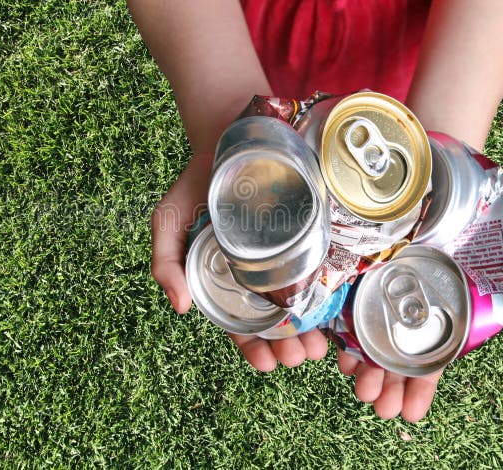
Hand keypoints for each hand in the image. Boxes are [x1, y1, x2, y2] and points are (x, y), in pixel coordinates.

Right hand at [150, 153, 328, 370]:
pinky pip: (321, 269)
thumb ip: (165, 260)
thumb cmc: (197, 183)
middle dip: (286, 345)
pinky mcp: (309, 234)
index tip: (266, 364)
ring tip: (319, 347)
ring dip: (310, 330)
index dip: (251, 346)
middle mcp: (257, 271)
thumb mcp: (169, 220)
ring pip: (301, 302)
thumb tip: (179, 307)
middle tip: (299, 358)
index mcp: (225, 277)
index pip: (238, 322)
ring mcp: (285, 254)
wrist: (230, 138)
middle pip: (275, 319)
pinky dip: (329, 294)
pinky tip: (337, 312)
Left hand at [335, 224, 502, 421]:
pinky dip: (335, 330)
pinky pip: (338, 302)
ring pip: (362, 335)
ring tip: (358, 387)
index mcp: (437, 308)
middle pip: (391, 353)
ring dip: (359, 366)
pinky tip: (333, 352)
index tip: (410, 413)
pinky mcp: (350, 265)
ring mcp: (375, 285)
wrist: (440, 167)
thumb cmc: (474, 208)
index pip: (428, 356)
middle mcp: (405, 301)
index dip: (419, 387)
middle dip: (385, 384)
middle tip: (378, 406)